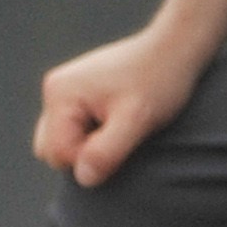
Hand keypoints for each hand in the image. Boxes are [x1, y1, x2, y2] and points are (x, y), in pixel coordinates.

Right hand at [34, 23, 205, 188]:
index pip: (59, 154)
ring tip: (120, 127)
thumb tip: (83, 179)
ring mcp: (63, 91)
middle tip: (121, 135)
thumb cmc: (159, 82)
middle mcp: (54, 90)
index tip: (123, 141)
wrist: (174, 48)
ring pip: (62, 141)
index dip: (91, 159)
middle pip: (53, 149)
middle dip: (84, 153)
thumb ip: (106, 151)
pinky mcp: (76, 93)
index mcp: (60, 95)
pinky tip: (118, 121)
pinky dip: (92, 134)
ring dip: (88, 145)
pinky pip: (72, 128)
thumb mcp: (136, 121)